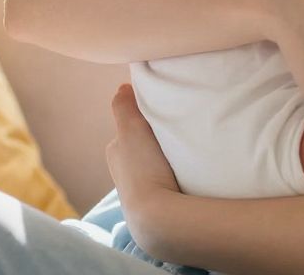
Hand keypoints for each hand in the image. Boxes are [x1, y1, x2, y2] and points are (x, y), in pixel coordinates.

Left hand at [106, 84, 180, 256]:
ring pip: (156, 164)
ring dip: (168, 159)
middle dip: (157, 141)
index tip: (165, 114)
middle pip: (144, 147)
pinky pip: (168, 181)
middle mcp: (123, 173)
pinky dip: (175, 175)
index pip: (130, 128)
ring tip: (187, 153)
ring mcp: (140, 191)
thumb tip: (122, 87)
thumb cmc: (142, 170)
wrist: (158, 216)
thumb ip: (124, 106)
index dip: (146, 119)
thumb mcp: (130, 129)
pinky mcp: (158, 205)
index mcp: (116, 153)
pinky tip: (188, 174)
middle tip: (179, 132)